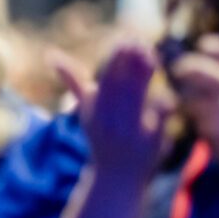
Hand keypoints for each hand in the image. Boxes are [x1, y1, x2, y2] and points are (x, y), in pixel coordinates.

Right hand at [61, 39, 172, 186]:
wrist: (115, 178)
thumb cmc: (102, 138)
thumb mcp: (87, 110)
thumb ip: (73, 81)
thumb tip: (50, 55)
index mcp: (94, 109)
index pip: (105, 78)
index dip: (115, 58)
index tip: (126, 39)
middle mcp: (108, 119)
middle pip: (119, 85)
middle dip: (129, 62)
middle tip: (140, 42)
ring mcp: (127, 131)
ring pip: (134, 99)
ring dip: (143, 77)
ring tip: (152, 56)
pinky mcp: (148, 143)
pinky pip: (154, 122)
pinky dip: (160, 109)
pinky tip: (167, 95)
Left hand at [168, 34, 218, 182]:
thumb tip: (212, 68)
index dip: (208, 44)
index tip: (200, 45)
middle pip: (194, 68)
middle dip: (182, 69)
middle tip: (177, 72)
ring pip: (189, 98)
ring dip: (189, 104)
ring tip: (205, 113)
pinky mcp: (212, 128)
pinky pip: (195, 122)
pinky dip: (200, 126)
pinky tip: (217, 133)